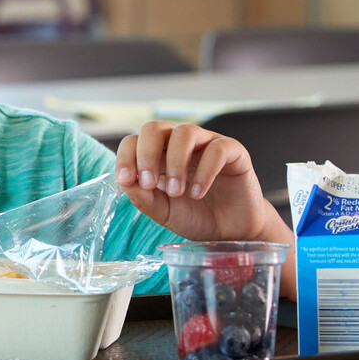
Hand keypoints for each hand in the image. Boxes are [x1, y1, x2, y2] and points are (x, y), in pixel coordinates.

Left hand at [114, 122, 279, 242]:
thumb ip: (143, 198)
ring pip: (185, 132)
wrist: (231, 231)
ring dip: (175, 162)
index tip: (125, 180)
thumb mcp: (163, 212)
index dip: (126, 156)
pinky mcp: (233, 151)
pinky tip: (198, 193)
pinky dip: (204, 171)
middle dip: (146, 154)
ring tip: (177, 192)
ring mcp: (206, 144)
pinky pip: (217, 149)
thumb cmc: (196, 216)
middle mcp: (179, 144)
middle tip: (148, 184)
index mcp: (157, 155)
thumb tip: (124, 181)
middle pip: (154, 128)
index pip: (134, 141)